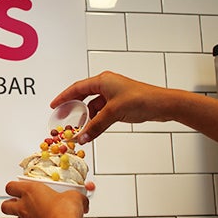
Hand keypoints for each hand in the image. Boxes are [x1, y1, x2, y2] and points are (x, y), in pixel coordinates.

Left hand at [1, 181, 88, 217]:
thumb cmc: (63, 214)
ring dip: (19, 217)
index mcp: (30, 191)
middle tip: (18, 201)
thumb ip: (76, 196)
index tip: (20, 185)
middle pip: (5, 205)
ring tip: (28, 215)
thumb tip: (81, 198)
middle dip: (10, 203)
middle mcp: (24, 206)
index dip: (14, 186)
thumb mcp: (75, 197)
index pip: (11, 186)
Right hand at [50, 71, 170, 143]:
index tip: (54, 105)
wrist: (163, 104)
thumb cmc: (141, 100)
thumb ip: (95, 126)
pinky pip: (102, 110)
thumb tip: (82, 137)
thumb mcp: (113, 113)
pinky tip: (93, 127)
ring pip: (94, 105)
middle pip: (83, 96)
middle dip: (73, 107)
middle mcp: (107, 85)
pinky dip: (97, 119)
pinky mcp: (120, 102)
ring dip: (87, 116)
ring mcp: (114, 94)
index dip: (64, 97)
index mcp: (102, 80)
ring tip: (79, 127)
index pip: (77, 88)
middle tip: (64, 117)